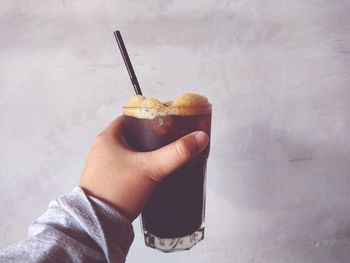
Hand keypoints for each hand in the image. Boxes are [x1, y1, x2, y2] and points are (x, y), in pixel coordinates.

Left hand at [79, 116, 208, 220]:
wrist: (98, 224)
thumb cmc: (118, 191)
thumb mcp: (151, 168)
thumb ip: (177, 153)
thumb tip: (199, 137)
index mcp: (107, 139)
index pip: (129, 118)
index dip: (147, 118)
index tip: (163, 122)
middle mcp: (101, 150)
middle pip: (130, 136)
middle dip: (149, 138)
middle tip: (167, 140)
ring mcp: (102, 167)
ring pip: (128, 153)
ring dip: (143, 154)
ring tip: (162, 157)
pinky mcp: (105, 182)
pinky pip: (124, 168)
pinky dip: (137, 168)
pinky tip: (150, 174)